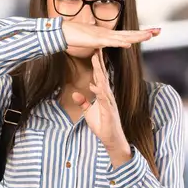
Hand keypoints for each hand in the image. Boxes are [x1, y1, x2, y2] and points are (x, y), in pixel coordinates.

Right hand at [62, 21, 159, 48]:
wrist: (61, 32)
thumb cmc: (73, 36)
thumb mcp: (89, 42)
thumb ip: (97, 43)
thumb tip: (101, 46)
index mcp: (107, 35)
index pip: (126, 34)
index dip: (139, 34)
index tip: (151, 32)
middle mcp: (107, 34)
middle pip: (129, 33)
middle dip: (144, 33)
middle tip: (159, 31)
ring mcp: (102, 36)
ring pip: (123, 36)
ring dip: (136, 36)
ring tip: (149, 35)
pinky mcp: (95, 40)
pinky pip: (110, 42)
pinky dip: (120, 42)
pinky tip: (128, 44)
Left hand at [72, 49, 131, 167]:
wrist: (112, 140)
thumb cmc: (102, 125)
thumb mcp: (88, 112)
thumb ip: (83, 102)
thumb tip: (75, 94)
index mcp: (103, 94)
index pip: (100, 76)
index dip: (97, 64)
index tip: (95, 51)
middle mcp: (107, 95)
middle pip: (103, 75)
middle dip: (99, 62)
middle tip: (97, 47)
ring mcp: (109, 102)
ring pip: (104, 84)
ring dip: (99, 72)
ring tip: (95, 60)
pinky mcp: (109, 111)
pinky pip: (103, 99)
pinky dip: (99, 92)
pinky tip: (94, 84)